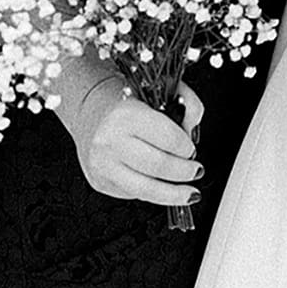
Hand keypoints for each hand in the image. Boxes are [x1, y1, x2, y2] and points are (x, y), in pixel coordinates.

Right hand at [61, 73, 205, 207]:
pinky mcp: (100, 181)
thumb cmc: (127, 104)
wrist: (90, 113)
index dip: (186, 147)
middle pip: (158, 165)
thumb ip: (187, 106)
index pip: (167, 137)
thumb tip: (194, 131)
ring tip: (189, 192)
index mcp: (126, 115)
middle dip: (184, 171)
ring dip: (174, 194)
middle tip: (196, 170)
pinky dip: (155, 194)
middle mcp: (111, 141)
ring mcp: (103, 164)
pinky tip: (165, 189)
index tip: (192, 149)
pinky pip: (134, 194)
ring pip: (146, 189)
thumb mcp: (160, 92)